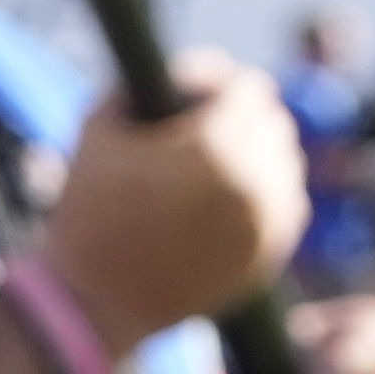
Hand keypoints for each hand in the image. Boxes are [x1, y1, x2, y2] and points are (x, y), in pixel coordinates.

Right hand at [38, 54, 308, 360]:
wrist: (95, 302)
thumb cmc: (87, 213)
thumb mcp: (98, 131)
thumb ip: (146, 86)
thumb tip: (199, 70)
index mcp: (214, 147)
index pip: (248, 89)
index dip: (215, 87)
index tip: (189, 97)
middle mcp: (255, 182)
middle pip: (273, 122)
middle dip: (238, 121)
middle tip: (196, 134)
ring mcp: (269, 221)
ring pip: (285, 163)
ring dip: (254, 157)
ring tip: (207, 170)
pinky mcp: (272, 252)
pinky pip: (287, 204)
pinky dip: (261, 196)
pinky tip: (220, 203)